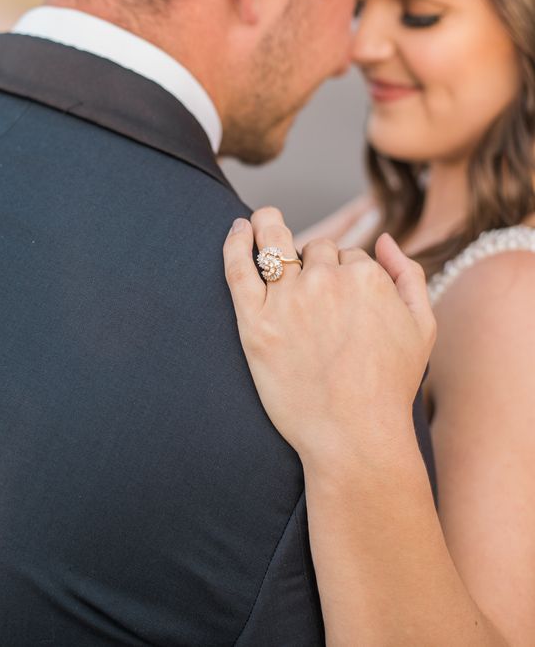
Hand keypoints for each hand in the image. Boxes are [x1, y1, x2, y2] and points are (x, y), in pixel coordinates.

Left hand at [224, 207, 435, 467]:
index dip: (345, 273)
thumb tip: (385, 239)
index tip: (341, 297)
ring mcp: (288, 300)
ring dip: (268, 224)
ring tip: (262, 219)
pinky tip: (236, 228)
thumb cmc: (390, 387)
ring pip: (275, 243)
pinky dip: (235, 242)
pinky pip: (237, 268)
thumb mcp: (422, 326)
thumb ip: (408, 275)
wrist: (354, 437)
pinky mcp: (255, 322)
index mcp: (366, 277)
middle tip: (310, 287)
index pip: (348, 255)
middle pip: (315, 249)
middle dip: (314, 260)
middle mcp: (326, 280)